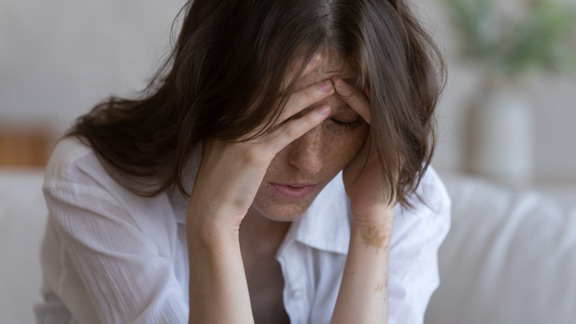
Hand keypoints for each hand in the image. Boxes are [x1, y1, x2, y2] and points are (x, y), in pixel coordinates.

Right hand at [187, 58, 333, 231]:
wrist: (211, 212)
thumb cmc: (222, 184)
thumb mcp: (226, 151)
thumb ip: (238, 133)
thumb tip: (256, 122)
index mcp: (226, 117)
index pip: (257, 87)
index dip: (279, 71)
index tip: (298, 59)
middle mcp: (233, 121)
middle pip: (271, 90)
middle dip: (296, 72)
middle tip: (319, 56)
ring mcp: (243, 136)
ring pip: (282, 109)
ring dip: (309, 95)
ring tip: (330, 84)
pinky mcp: (254, 154)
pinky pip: (286, 132)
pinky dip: (307, 121)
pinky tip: (325, 112)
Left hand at [332, 76, 394, 224]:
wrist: (369, 208)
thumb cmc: (360, 179)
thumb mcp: (357, 149)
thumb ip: (356, 130)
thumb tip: (335, 113)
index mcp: (386, 128)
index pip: (372, 98)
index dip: (353, 84)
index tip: (331, 71)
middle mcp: (395, 129)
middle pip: (377, 95)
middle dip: (355, 79)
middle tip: (331, 65)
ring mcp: (397, 137)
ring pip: (376, 102)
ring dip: (354, 88)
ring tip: (334, 77)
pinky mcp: (394, 147)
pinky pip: (376, 117)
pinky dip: (359, 102)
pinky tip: (343, 90)